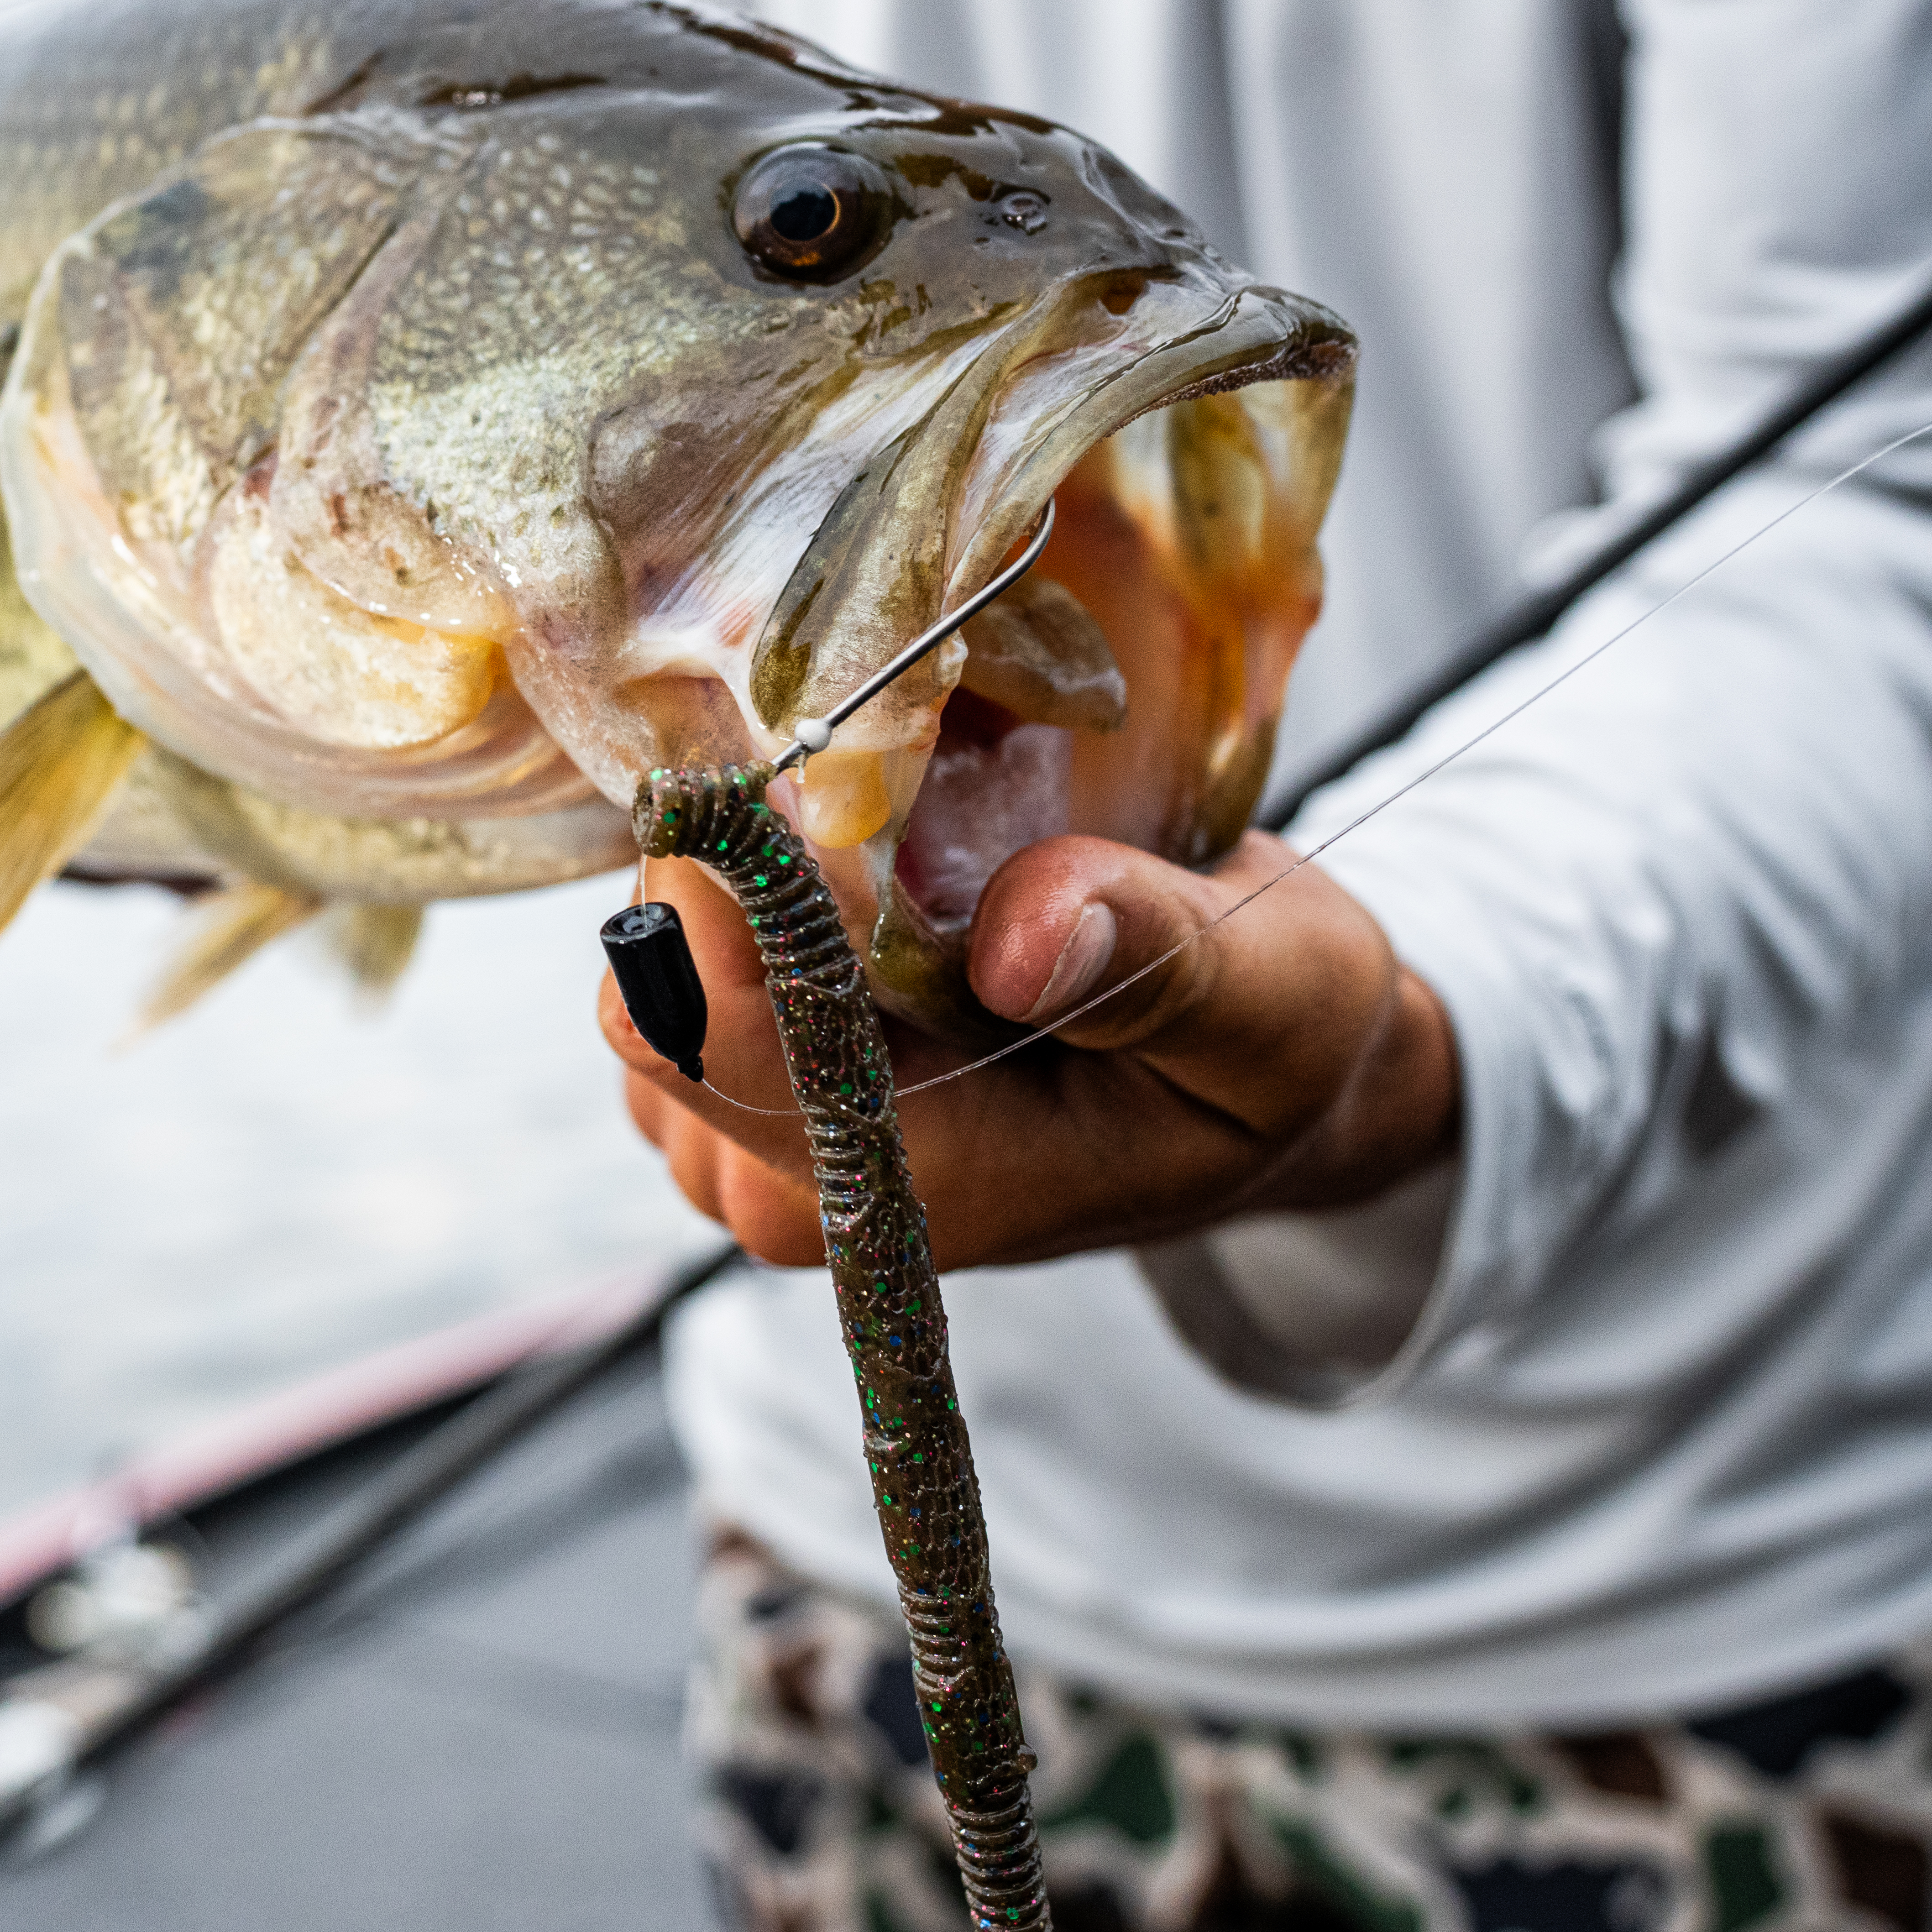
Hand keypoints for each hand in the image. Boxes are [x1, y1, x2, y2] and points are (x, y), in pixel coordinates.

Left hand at [600, 827, 1458, 1268]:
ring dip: (743, 860)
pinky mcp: (762, 1066)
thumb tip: (1021, 936)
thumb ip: (1157, 962)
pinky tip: (855, 840)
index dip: (718, 881)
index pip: (707, 1036)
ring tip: (876, 799)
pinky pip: (688, 955)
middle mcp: (811, 1182)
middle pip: (655, 990)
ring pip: (660, 963)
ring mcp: (770, 1130)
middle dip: (732, 853)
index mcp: (920, 1184)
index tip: (795, 756)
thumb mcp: (1276, 996)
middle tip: (848, 747)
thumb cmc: (1272, 1041)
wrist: (1258, 1072)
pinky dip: (750, 878)